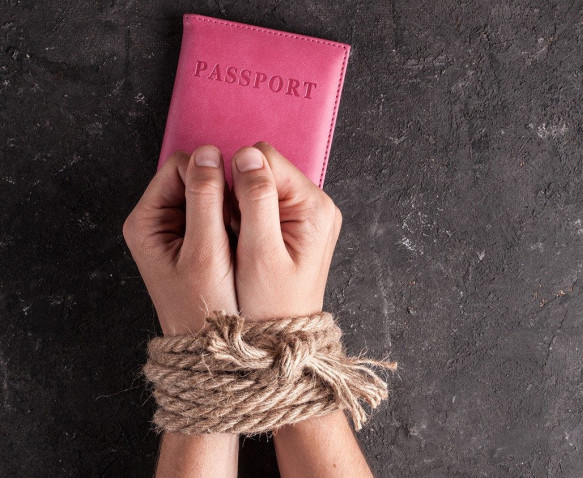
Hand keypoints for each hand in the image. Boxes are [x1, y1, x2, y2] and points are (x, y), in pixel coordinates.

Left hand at [123, 144, 236, 334]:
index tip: (232, 206)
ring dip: (231, 209)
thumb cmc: (206, 308)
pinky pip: (219, 215)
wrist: (214, 350)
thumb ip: (205, 200)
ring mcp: (177, 231)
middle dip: (223, 195)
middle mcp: (158, 221)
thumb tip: (207, 153)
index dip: (212, 177)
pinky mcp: (196, 241)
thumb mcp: (206, 253)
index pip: (182, 167)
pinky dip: (234, 223)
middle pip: (196, 178)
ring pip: (211, 196)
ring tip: (240, 240)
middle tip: (236, 229)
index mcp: (148, 220)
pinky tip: (242, 244)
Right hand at [228, 142, 371, 476]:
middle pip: (261, 169)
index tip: (226, 215)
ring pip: (257, 186)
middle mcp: (315, 204)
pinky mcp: (294, 225)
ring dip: (238, 207)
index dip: (234, 177)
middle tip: (232, 234)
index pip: (264, 158)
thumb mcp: (259, 253)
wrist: (282, 340)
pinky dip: (243, 218)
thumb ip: (256, 200)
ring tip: (237, 243)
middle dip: (237, 193)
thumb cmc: (270, 305)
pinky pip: (260, 204)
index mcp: (312, 206)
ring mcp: (305, 214)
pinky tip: (240, 244)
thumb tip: (246, 154)